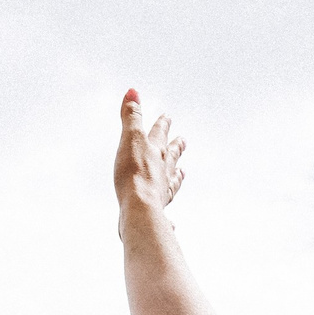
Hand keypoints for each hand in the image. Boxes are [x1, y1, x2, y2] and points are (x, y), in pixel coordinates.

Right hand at [114, 89, 185, 227]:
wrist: (140, 209)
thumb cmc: (134, 175)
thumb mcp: (130, 139)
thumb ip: (131, 117)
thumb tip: (133, 91)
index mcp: (155, 152)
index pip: (160, 133)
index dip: (162, 124)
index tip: (167, 116)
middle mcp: (162, 171)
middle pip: (171, 156)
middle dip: (176, 147)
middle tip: (183, 141)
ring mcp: (161, 192)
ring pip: (172, 181)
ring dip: (177, 175)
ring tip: (182, 173)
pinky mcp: (156, 212)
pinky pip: (166, 212)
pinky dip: (169, 216)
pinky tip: (173, 223)